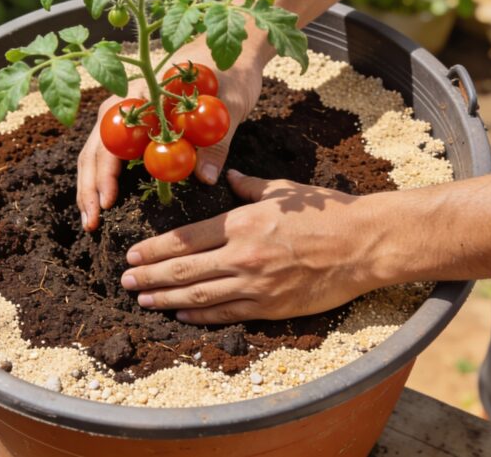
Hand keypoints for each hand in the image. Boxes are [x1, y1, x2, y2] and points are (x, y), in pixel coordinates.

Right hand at [76, 41, 264, 230]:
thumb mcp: (230, 104)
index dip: (107, 170)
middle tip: (91, 222)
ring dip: (92, 184)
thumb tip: (205, 179)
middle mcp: (129, 101)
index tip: (109, 201)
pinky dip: (105, 175)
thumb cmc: (232, 70)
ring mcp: (131, 111)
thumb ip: (216, 141)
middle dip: (90, 185)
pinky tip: (104, 199)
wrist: (235, 47)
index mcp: (145, 92)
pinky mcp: (141, 122)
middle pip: (98, 146)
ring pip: (99, 150)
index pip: (114, 135)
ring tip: (90, 219)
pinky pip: (114, 151)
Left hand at [118, 170, 387, 323]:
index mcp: (242, 221)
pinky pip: (226, 314)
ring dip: (165, 298)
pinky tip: (179, 315)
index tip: (132, 254)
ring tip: (141, 299)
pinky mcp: (271, 306)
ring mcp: (256, 284)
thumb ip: (250, 186)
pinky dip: (199, 316)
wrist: (365, 244)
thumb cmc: (329, 212)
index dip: (155, 248)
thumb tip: (227, 176)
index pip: (186, 237)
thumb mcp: (284, 191)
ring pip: (199, 295)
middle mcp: (242, 254)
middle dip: (150, 276)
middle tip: (125, 281)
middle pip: (184, 269)